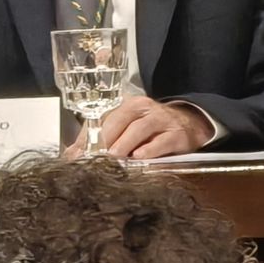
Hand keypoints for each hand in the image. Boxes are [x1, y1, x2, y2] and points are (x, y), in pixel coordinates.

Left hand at [63, 96, 213, 159]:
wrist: (190, 125)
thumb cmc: (152, 128)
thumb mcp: (127, 129)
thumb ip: (101, 139)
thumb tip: (73, 154)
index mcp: (128, 106)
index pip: (103, 117)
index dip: (89, 135)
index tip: (78, 152)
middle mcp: (145, 109)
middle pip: (120, 120)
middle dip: (106, 138)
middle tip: (96, 154)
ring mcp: (162, 120)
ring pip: (140, 128)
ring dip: (125, 143)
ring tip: (114, 156)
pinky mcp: (178, 135)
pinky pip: (162, 141)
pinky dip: (150, 150)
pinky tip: (140, 156)